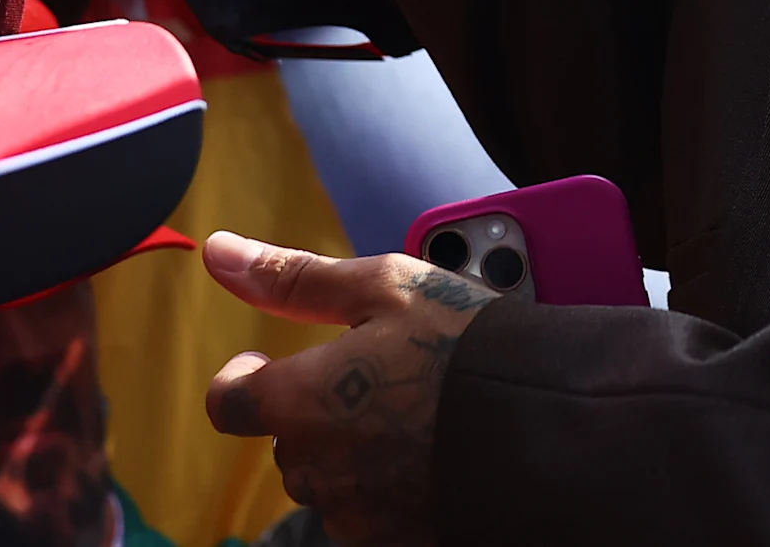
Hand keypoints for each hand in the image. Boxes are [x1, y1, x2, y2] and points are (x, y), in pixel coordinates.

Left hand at [203, 231, 493, 546]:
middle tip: (375, 378)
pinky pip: (374, 510)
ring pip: (331, 478)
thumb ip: (294, 278)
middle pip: (287, 440)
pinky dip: (391, 484)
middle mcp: (317, 468)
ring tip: (414, 416)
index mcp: (298, 402)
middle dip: (316, 411)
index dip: (246, 378)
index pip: (228, 402)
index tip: (273, 361)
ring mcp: (359, 514)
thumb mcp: (383, 287)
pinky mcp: (400, 538)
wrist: (551, 427)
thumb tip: (218, 251)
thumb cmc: (464, 348)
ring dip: (353, 450)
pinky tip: (433, 454)